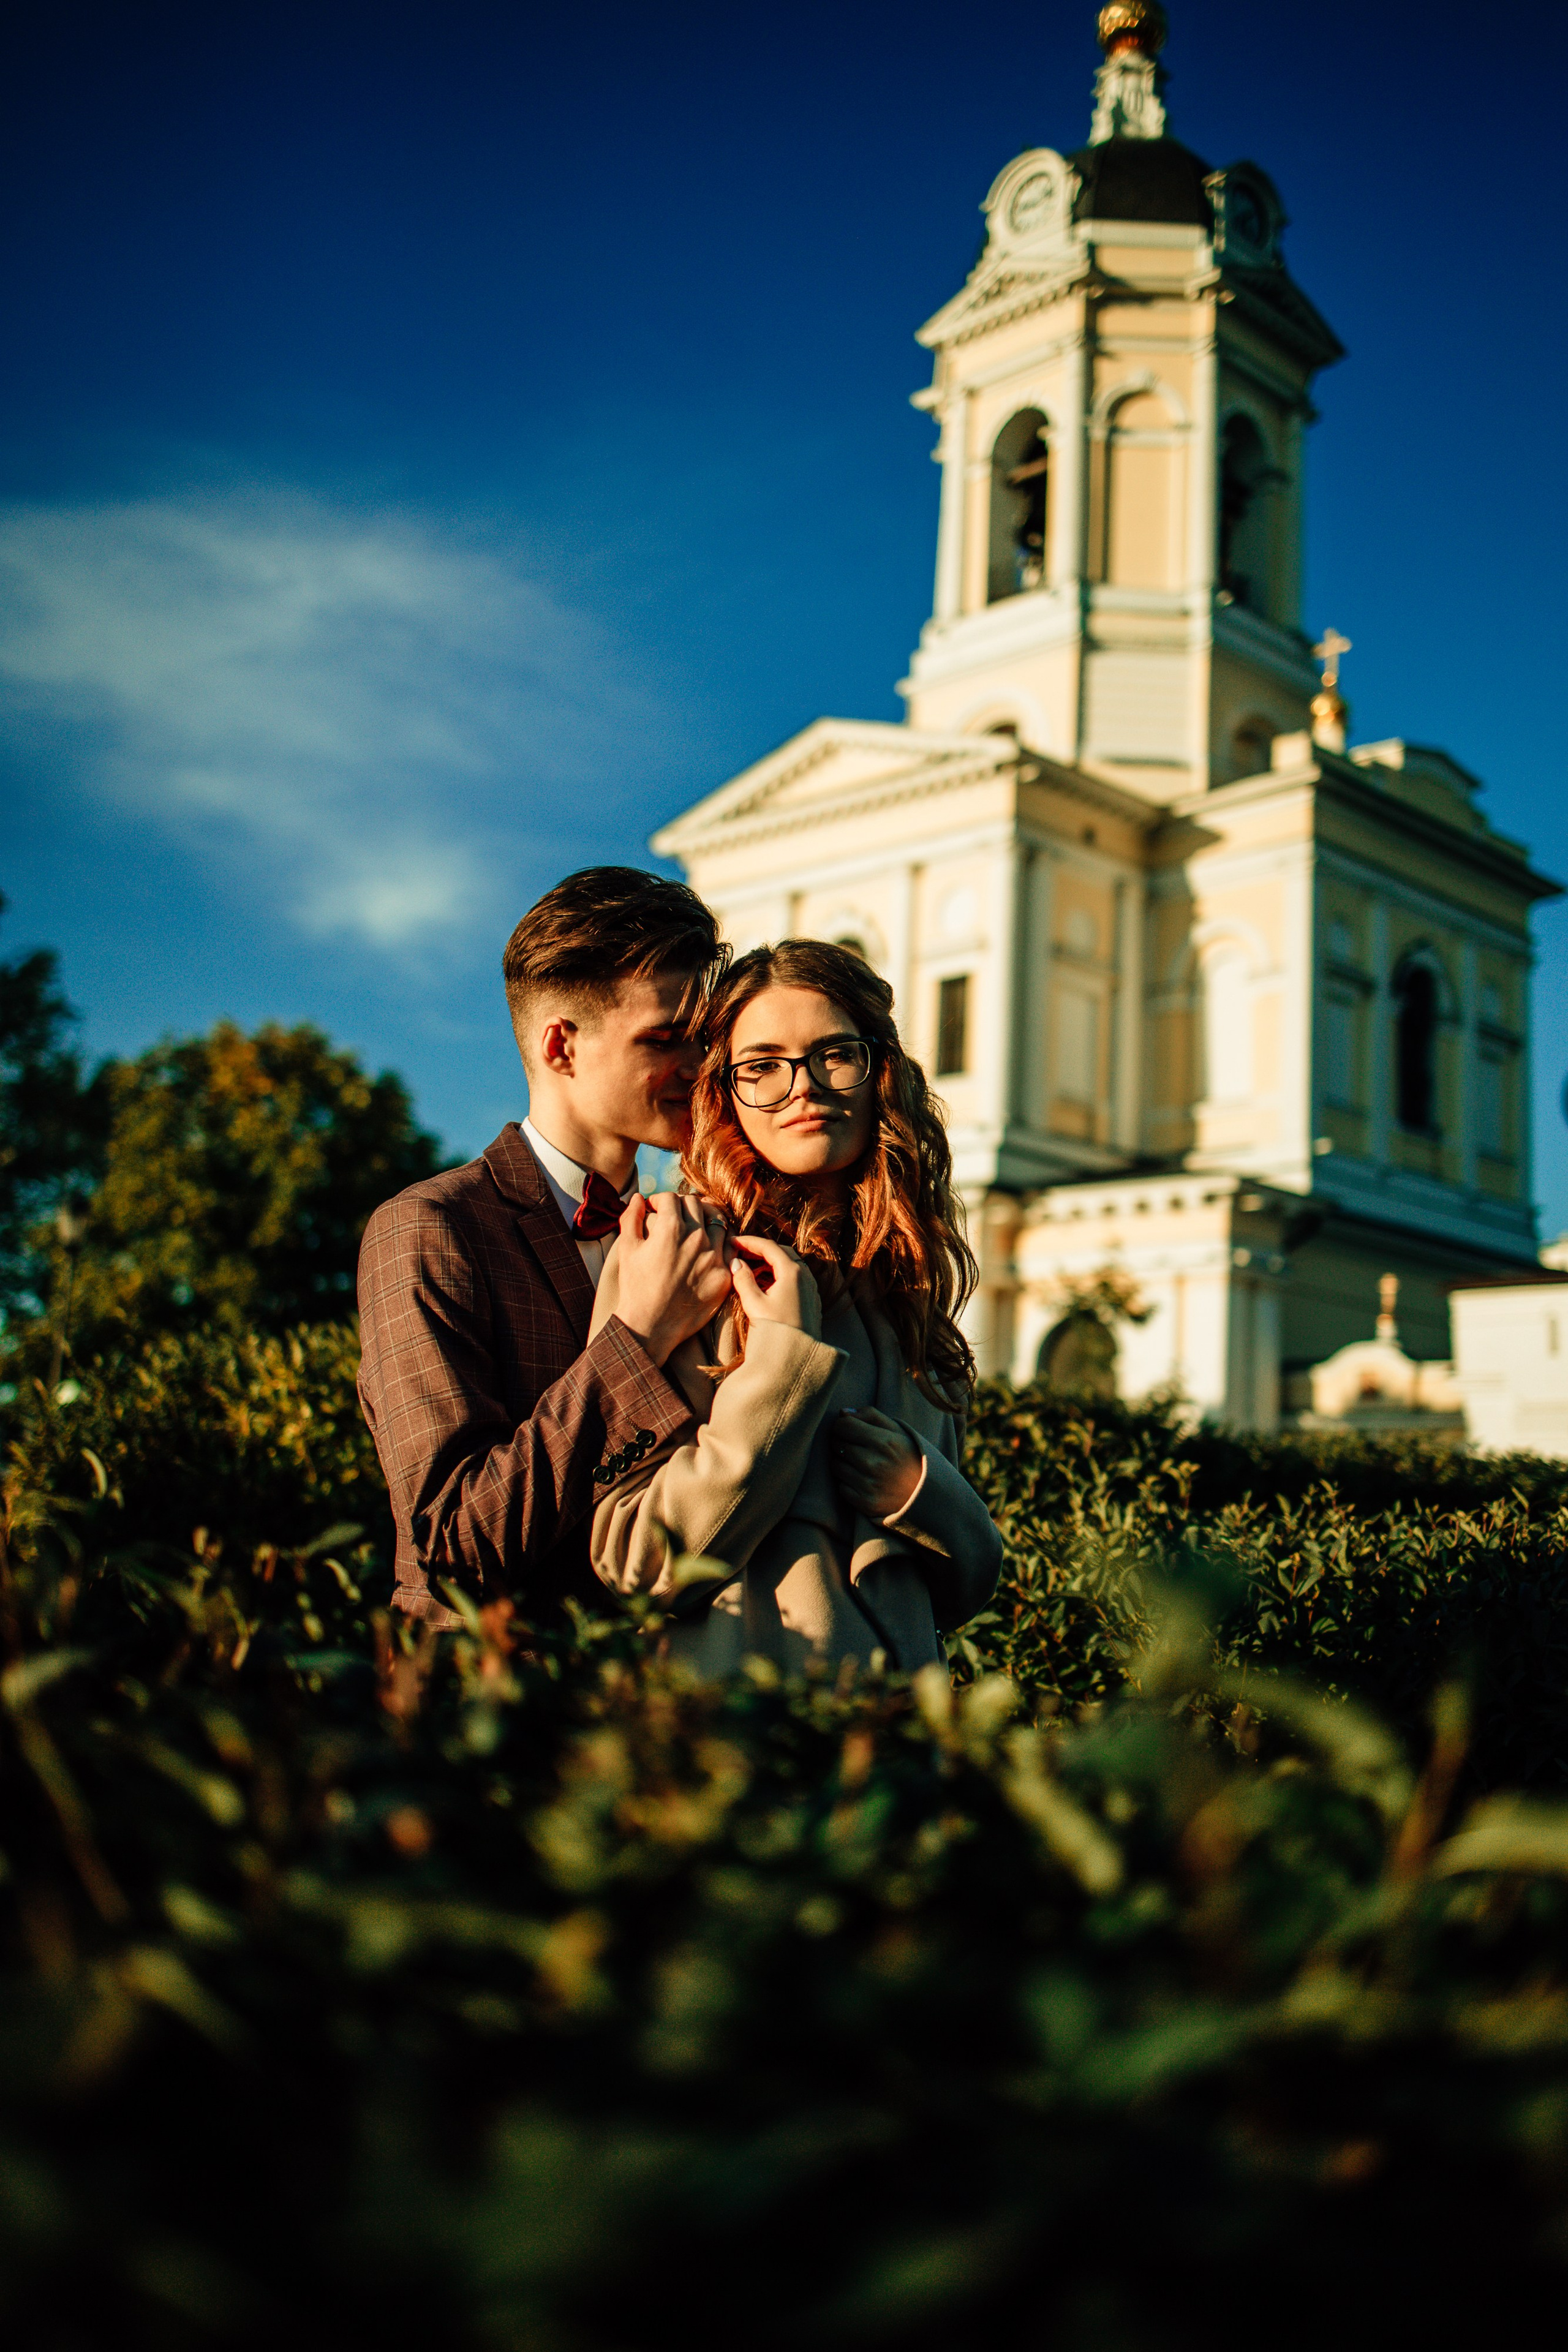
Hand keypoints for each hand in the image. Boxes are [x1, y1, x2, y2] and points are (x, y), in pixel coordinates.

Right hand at [615, 1191, 731, 1365]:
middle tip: (673, 1216)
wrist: (651, 1326)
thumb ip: (631, 1217)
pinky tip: (708, 1246)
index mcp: (670, 1229)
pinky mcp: (724, 1275)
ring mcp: (714, 1257)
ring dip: (704, 1219)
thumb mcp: (627, 1249)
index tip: (654, 1208)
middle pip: (695, 1205)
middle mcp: (696, 1238)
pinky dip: (719, 1241)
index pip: (671, 1198)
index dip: (659, 1200)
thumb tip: (639, 1198)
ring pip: (717, 1222)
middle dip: (681, 1206)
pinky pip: (729, 1247)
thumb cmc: (635, 1287)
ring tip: (694, 1226)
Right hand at [729, 1235, 821, 1338]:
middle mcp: (805, 1277)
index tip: (733, 1241)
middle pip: (780, 1253)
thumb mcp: (754, 1304)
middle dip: (759, 1250)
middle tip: (739, 1253)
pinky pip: (793, 1279)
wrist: (797, 1359)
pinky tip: (763, 1285)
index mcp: (792, 1272)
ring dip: (768, 1264)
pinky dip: (777, 1275)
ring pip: (788, 1266)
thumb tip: (736, 1263)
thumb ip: (743, 1280)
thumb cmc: (775, 1331)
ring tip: (748, 1270)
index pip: (769, 1247)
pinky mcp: (810, 1301)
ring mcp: (810, 1289)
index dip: (749, 1242)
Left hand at [832, 1407, 921, 1520]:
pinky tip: (863, 1481)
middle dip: (842, 1443)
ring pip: (836, 1465)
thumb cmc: (908, 1457)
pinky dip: (848, 1483)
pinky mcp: (865, 1502)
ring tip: (861, 1465)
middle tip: (857, 1448)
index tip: (849, 1429)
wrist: (925, 1494)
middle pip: (837, 1444)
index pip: (843, 1426)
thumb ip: (871, 1416)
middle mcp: (875, 1463)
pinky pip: (841, 1487)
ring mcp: (869, 1485)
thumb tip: (843, 1412)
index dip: (842, 1425)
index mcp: (884, 1441)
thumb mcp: (898, 1431)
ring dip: (843, 1463)